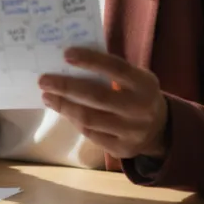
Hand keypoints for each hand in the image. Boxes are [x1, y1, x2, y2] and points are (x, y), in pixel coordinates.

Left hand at [38, 47, 169, 160]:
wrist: (159, 130)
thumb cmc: (137, 94)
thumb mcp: (134, 78)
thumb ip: (110, 69)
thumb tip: (70, 58)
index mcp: (145, 84)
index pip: (116, 68)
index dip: (91, 60)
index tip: (66, 54)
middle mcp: (140, 109)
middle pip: (97, 97)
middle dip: (66, 87)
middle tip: (44, 80)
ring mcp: (131, 132)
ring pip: (89, 119)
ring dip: (64, 106)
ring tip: (48, 96)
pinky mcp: (121, 149)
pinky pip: (90, 134)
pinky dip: (74, 120)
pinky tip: (65, 110)